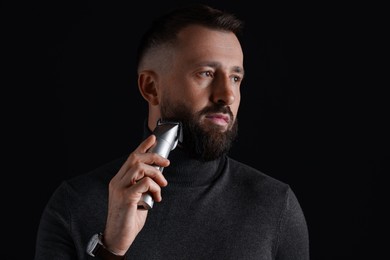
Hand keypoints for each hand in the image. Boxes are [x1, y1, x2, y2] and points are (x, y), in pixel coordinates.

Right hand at [102, 134, 168, 254]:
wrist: (118, 237)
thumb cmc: (128, 219)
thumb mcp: (136, 199)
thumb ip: (143, 186)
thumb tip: (157, 178)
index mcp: (118, 180)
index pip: (131, 157)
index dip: (143, 146)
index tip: (153, 138)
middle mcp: (117, 181)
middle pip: (135, 158)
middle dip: (154, 157)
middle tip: (166, 163)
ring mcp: (120, 189)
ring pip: (140, 167)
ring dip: (156, 174)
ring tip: (162, 185)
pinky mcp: (126, 197)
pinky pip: (144, 183)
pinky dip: (155, 187)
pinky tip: (157, 197)